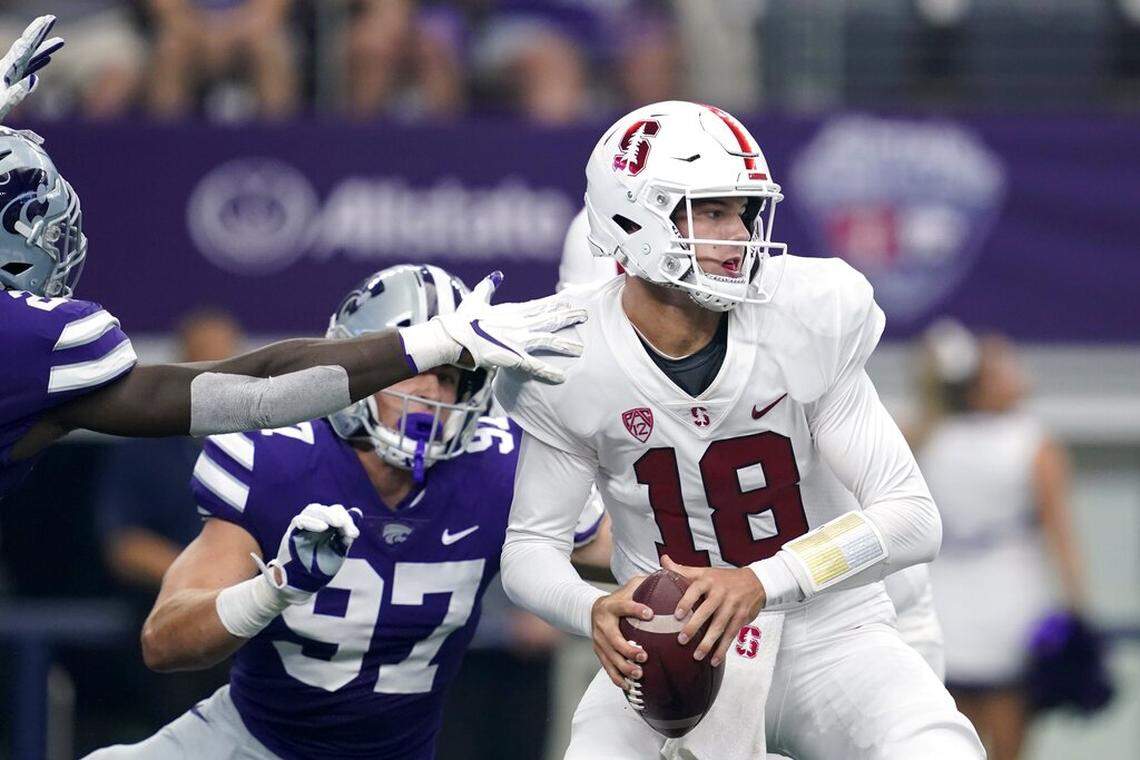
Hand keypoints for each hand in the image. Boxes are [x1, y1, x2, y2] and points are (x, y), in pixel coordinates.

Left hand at [0, 15, 63, 121]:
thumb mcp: (3, 103)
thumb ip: (16, 93)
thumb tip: (33, 79)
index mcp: (9, 69)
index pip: (25, 46)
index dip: (36, 31)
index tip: (47, 19)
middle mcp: (10, 68)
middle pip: (29, 46)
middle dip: (41, 32)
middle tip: (52, 17)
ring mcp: (12, 76)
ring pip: (32, 58)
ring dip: (46, 48)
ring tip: (61, 40)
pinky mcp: (13, 84)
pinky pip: (30, 70)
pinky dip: (40, 63)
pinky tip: (48, 61)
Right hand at [254, 504, 360, 603]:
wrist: (299, 586)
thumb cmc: (317, 570)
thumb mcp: (336, 552)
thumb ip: (345, 536)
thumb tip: (357, 514)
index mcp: (326, 528)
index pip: (336, 513)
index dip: (347, 519)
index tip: (354, 534)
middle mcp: (314, 525)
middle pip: (326, 510)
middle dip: (339, 516)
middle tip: (344, 527)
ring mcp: (302, 528)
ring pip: (313, 510)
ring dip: (327, 515)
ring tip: (337, 524)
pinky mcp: (291, 534)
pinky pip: (300, 520)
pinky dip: (312, 521)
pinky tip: (323, 527)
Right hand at [439, 271, 586, 383]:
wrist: (455, 337)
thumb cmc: (462, 319)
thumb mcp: (476, 298)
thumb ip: (488, 286)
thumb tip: (497, 275)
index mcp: (511, 310)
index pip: (539, 306)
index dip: (555, 304)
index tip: (569, 301)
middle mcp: (519, 323)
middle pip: (550, 318)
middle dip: (569, 317)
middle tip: (585, 315)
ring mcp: (518, 339)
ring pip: (549, 340)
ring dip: (565, 344)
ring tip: (581, 348)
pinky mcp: (514, 356)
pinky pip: (535, 366)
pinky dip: (549, 372)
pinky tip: (562, 378)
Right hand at [591, 574, 651, 688]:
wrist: (591, 611)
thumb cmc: (619, 599)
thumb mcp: (630, 586)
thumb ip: (647, 582)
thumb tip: (670, 572)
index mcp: (611, 606)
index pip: (623, 606)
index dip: (636, 609)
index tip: (650, 613)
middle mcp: (603, 624)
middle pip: (613, 639)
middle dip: (628, 649)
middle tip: (644, 655)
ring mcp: (599, 640)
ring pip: (610, 657)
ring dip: (624, 667)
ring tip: (639, 674)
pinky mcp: (599, 653)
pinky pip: (607, 668)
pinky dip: (617, 678)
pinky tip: (629, 686)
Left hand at [662, 554, 766, 666]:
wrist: (755, 581)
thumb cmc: (723, 578)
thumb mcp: (704, 571)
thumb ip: (682, 569)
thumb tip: (663, 559)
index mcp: (708, 580)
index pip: (695, 590)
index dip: (686, 601)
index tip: (677, 615)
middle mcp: (720, 592)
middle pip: (707, 610)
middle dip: (695, 626)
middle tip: (682, 639)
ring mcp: (732, 606)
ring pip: (719, 626)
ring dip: (708, 642)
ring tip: (696, 655)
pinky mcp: (741, 618)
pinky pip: (731, 635)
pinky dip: (723, 649)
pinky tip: (714, 660)